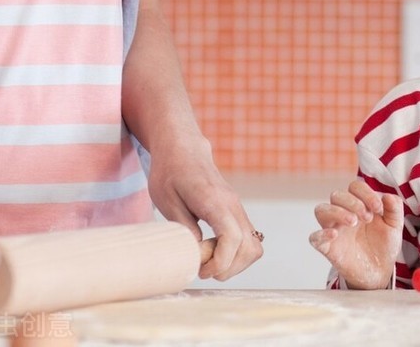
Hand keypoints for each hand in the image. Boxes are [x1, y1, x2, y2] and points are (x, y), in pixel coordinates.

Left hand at [144, 143, 262, 280]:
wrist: (183, 149)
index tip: (201, 270)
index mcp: (215, 201)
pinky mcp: (237, 212)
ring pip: (254, 245)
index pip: (232, 238)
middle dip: (229, 268)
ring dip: (236, 263)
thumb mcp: (166, 201)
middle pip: (249, 247)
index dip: (221, 262)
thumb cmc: (170, 172)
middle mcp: (233, 205)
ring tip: (209, 261)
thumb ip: (184, 227)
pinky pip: (249, 239)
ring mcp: (238, 208)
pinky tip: (215, 251)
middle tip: (203, 269)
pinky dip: (237, 253)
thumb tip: (198, 252)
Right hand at [310, 179, 402, 289]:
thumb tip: (387, 196)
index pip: (354, 187)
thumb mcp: (395, 225)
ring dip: (337, 212)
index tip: (378, 208)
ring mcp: (334, 230)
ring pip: (321, 210)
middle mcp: (344, 214)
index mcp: (359, 205)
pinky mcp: (328, 248)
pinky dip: (321, 234)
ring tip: (353, 222)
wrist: (381, 271)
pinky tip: (335, 234)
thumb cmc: (384, 245)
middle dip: (353, 202)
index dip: (366, 192)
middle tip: (367, 217)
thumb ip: (394, 208)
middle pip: (336, 195)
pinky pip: (315, 238)